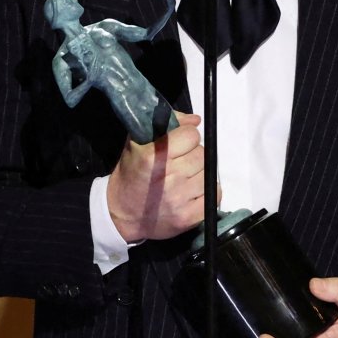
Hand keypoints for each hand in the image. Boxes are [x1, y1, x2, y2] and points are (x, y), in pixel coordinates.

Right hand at [106, 112, 204, 242]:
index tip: (178, 144)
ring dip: (200, 173)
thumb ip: (165, 125)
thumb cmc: (130, 175)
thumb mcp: (136, 144)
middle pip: (202, 154)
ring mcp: (181, 199)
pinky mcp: (190, 217)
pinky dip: (207, 191)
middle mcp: (169, 177)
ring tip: (184, 178)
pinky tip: (192, 192)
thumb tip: (195, 120)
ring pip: (209, 173)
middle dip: (193, 155)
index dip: (186, 137)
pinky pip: (214, 194)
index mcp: (154, 157)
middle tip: (180, 163)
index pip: (191, 135)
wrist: (122, 215)